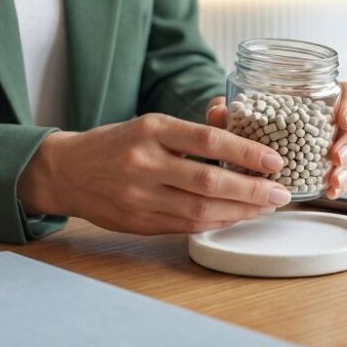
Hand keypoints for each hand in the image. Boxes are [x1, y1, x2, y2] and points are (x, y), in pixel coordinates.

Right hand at [17, 114, 291, 234]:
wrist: (65, 171)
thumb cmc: (116, 144)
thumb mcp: (151, 124)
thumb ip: (191, 130)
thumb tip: (234, 121)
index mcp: (152, 130)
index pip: (208, 139)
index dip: (246, 152)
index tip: (274, 160)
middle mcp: (145, 162)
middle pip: (209, 180)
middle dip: (252, 189)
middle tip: (281, 192)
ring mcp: (139, 195)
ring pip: (200, 208)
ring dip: (240, 211)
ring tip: (266, 206)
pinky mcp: (138, 221)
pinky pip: (185, 225)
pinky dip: (217, 222)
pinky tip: (237, 217)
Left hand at [206, 81, 346, 199]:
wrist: (253, 142)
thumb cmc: (255, 119)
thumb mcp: (239, 113)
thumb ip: (229, 110)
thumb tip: (218, 111)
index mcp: (321, 96)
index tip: (340, 120)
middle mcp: (335, 118)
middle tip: (335, 157)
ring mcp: (339, 141)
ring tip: (334, 179)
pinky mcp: (335, 164)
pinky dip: (344, 182)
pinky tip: (331, 191)